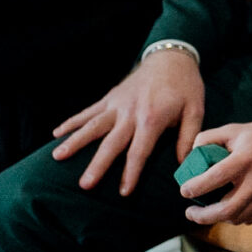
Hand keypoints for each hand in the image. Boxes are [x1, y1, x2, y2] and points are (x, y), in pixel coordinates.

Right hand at [50, 49, 204, 195]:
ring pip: (92, 126)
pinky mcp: (110, 98)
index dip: (131, 173)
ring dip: (75, 141)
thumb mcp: (196, 111)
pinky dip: (72, 122)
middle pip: (111, 143)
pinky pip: (88, 111)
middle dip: (97, 164)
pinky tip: (56, 134)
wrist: (172, 57)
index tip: (123, 193)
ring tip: (57, 157)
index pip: (139, 151)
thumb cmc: (186, 86)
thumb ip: (188, 138)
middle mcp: (130, 113)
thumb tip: (185, 164)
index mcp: (152, 119)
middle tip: (84, 185)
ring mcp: (117, 104)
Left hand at [178, 117, 251, 225]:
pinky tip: (231, 209)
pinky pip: (251, 218)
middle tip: (190, 212)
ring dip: (218, 218)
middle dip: (202, 216)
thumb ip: (209, 138)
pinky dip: (237, 217)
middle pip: (225, 210)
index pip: (213, 179)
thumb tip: (190, 155)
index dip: (194, 188)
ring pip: (237, 218)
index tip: (185, 191)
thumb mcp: (236, 129)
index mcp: (246, 158)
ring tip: (210, 211)